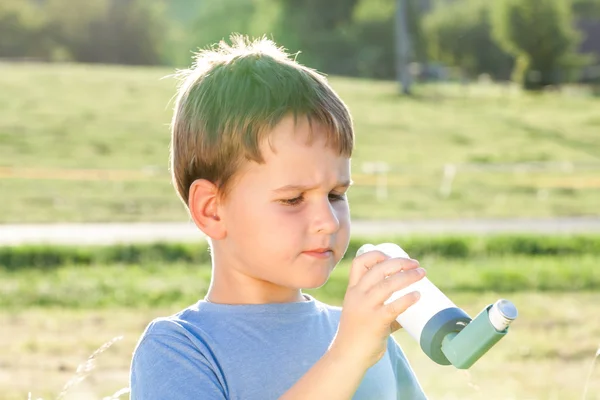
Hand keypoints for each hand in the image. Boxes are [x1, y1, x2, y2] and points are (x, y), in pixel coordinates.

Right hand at [331, 250, 425, 368]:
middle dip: (400, 262)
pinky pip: (394, 306)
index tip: (393, 256)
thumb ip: (383, 305)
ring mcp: (366, 308)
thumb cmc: (357, 335)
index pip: (360, 262)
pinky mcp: (375, 322)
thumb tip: (409, 303)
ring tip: (422, 274)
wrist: (347, 356)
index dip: (377, 255)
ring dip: (408, 276)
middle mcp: (357, 295)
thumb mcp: (362, 312)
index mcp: (352, 290)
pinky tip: (418, 295)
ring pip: (388, 284)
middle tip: (416, 264)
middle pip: (379, 269)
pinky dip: (408, 299)